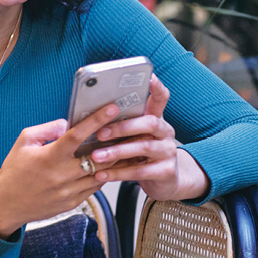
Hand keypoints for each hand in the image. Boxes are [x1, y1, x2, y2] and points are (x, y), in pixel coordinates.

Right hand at [0, 102, 121, 238]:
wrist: (6, 204)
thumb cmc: (14, 170)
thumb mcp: (24, 141)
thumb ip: (47, 129)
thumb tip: (68, 124)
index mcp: (49, 157)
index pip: (77, 135)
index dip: (96, 120)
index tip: (112, 108)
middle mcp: (61, 175)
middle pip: (98, 157)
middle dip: (115, 142)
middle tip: (127, 129)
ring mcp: (69, 191)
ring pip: (101, 174)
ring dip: (114, 160)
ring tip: (125, 147)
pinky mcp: (73, 203)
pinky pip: (95, 187)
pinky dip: (103, 175)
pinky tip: (108, 165)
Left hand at [87, 74, 209, 202]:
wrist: (164, 180)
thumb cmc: (140, 154)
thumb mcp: (133, 136)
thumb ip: (121, 125)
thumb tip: (89, 115)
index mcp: (156, 119)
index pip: (161, 97)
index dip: (156, 87)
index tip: (148, 76)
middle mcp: (165, 132)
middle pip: (149, 122)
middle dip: (123, 127)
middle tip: (100, 132)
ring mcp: (168, 152)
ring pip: (143, 147)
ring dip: (117, 151)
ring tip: (96, 156)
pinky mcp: (166, 171)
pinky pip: (140, 171)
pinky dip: (118, 173)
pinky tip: (101, 174)